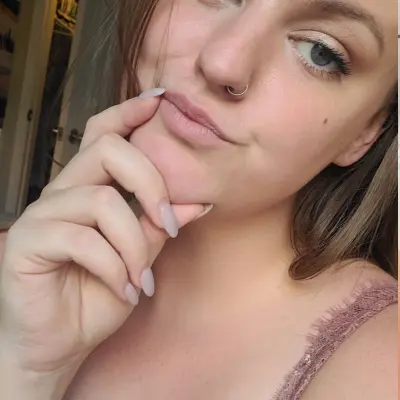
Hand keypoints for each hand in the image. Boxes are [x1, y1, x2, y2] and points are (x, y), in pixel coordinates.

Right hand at [0, 90, 208, 393]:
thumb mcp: (140, 255)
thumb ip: (160, 224)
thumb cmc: (99, 294)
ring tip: (141, 277)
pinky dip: (114, 267)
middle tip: (169, 223)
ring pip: (102, 202)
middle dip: (150, 184)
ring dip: (134, 244)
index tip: (161, 101)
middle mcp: (63, 191)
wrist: (60, 342)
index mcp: (89, 187)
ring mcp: (42, 214)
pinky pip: (83, 239)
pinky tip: (124, 289)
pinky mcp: (28, 242)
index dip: (128, 113)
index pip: (102, 133)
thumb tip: (198, 201)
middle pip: (106, 150)